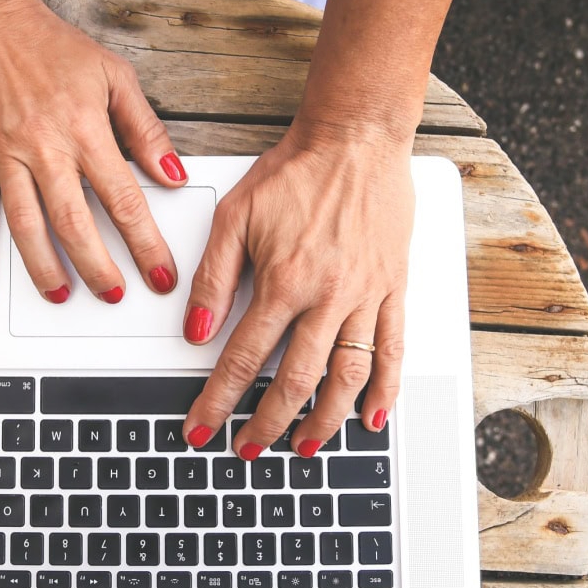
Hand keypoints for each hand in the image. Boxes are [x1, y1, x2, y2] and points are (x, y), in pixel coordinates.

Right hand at [0, 0, 187, 302]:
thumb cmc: (52, 46)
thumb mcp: (115, 75)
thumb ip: (146, 129)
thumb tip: (173, 174)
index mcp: (84, 128)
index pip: (123, 199)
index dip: (145, 243)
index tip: (160, 273)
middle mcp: (43, 147)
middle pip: (73, 223)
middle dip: (97, 267)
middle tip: (114, 295)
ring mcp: (4, 156)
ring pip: (25, 226)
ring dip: (44, 269)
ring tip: (62, 295)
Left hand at [179, 125, 414, 457]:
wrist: (355, 139)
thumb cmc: (296, 171)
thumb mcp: (235, 216)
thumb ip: (213, 277)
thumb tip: (194, 329)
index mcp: (285, 280)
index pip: (243, 357)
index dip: (218, 399)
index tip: (201, 426)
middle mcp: (329, 295)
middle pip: (295, 379)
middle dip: (267, 422)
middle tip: (247, 448)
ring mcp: (366, 295)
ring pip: (347, 375)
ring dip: (324, 420)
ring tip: (303, 447)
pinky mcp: (394, 289)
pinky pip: (393, 349)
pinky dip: (384, 389)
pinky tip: (371, 416)